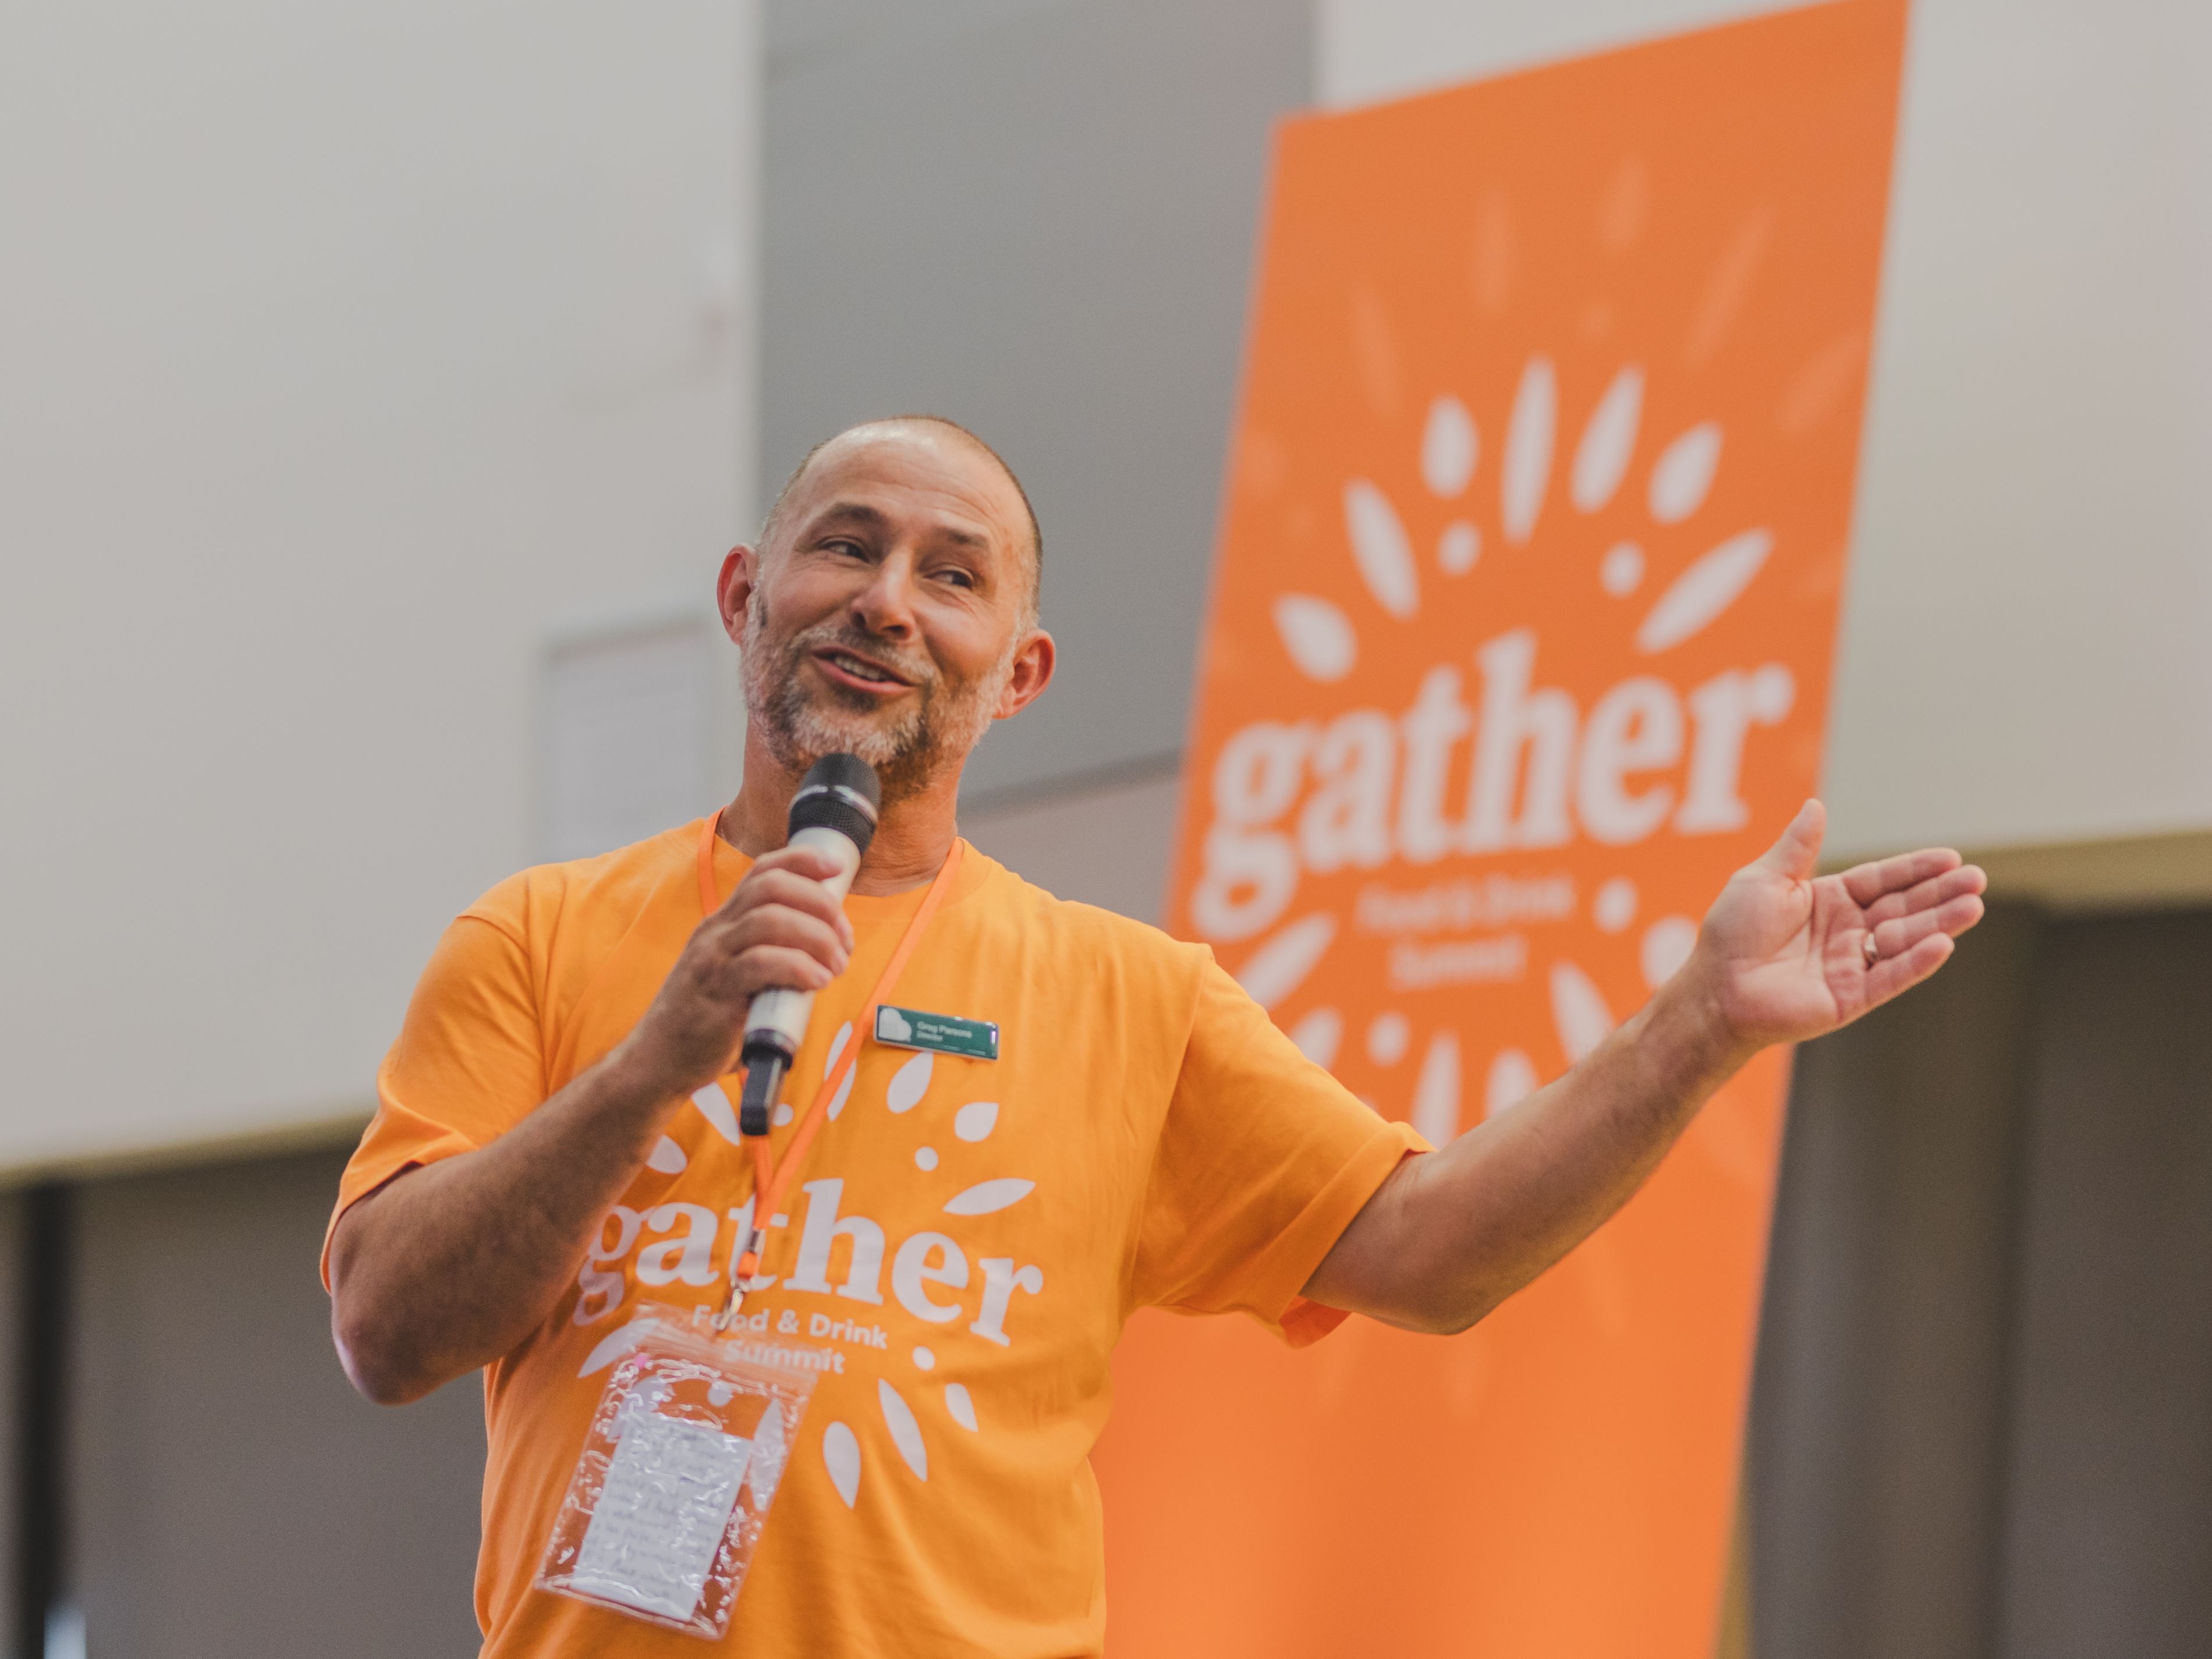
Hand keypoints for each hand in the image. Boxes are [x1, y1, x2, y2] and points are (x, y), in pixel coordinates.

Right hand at [612, 842, 856, 1099]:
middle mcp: (716, 931)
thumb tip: (829, 946)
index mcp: (724, 922)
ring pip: (770, 919)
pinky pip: (760, 963)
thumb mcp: (739, 973)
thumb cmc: (709, 1019)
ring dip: (816, 937)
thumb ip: (773, 954)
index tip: (836, 869)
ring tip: (835, 966)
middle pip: (772, 887)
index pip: (763, 871)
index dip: (803, 861)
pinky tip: (817, 981)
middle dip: (820, 904)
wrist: (659, 1058)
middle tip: (844, 940)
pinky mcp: (715, 991)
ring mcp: (712, 958)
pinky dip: (797, 966)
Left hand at [1683, 799, 1986, 1057]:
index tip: (1951, 859)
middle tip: (1977, 880)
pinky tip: (1943, 944)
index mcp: (1828, 901)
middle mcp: (1846, 931)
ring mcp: (1851, 964)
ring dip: (1939, 924)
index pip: (1882, 880)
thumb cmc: (1731, 933)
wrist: (1714, 988)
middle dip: (1940, 894)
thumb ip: (1797, 848)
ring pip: (1904, 941)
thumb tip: (1816, 805)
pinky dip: (1915, 961)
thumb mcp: (1764, 880)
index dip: (1915, 870)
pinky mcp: (1850, 997)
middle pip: (1902, 907)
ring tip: (1973, 906)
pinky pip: (1889, 977)